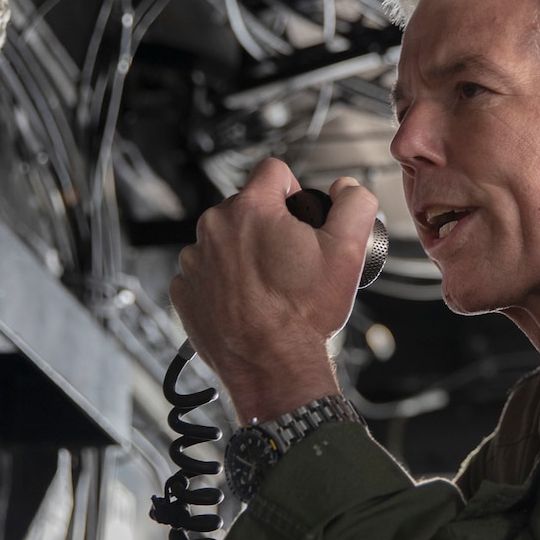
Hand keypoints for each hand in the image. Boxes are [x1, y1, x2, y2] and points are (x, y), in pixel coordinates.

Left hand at [169, 158, 379, 420]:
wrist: (272, 367)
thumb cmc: (304, 314)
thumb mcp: (349, 251)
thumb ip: (356, 204)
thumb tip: (347, 189)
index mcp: (251, 209)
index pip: (274, 171)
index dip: (295, 192)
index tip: (301, 220)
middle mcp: (214, 228)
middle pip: (247, 207)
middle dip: (268, 226)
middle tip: (290, 261)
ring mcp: (194, 260)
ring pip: (225, 240)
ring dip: (244, 254)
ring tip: (268, 286)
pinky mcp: (184, 290)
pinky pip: (206, 272)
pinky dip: (224, 282)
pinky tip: (246, 301)